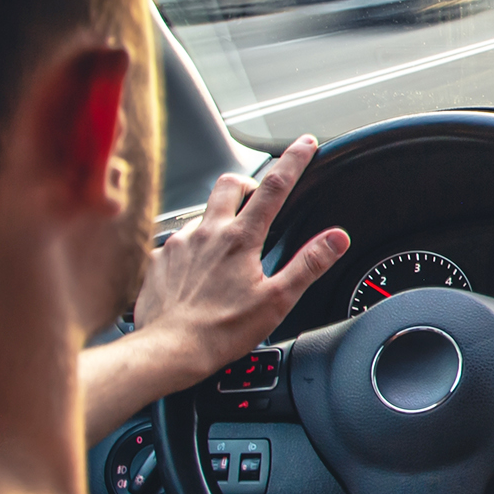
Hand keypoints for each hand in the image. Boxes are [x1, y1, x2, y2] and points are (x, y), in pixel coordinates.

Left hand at [127, 135, 349, 387]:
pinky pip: (175, 243)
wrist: (168, 350)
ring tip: (226, 245)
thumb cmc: (221, 331)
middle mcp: (207, 233)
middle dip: (247, 181)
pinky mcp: (157, 260)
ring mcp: (178, 244)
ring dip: (218, 219)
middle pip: (229, 184)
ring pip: (201, 214)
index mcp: (240, 239)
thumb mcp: (278, 300)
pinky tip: (195, 271)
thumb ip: (309, 264)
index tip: (305, 143)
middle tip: (257, 194)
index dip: (294, 161)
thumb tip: (336, 238)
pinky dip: (190, 249)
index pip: (274, 187)